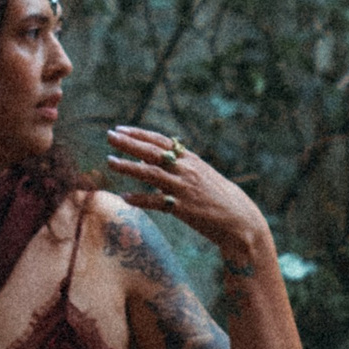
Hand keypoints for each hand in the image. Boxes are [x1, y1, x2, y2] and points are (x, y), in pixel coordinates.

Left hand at [104, 124, 269, 277]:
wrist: (239, 219)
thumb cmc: (217, 196)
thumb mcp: (200, 173)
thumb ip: (179, 164)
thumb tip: (152, 156)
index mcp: (191, 159)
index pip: (161, 141)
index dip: (139, 134)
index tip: (120, 129)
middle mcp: (186, 170)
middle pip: (152, 153)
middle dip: (129, 144)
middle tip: (109, 137)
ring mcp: (184, 189)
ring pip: (151, 174)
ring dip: (128, 167)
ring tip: (110, 162)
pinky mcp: (184, 209)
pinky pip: (157, 203)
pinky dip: (139, 199)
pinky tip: (124, 197)